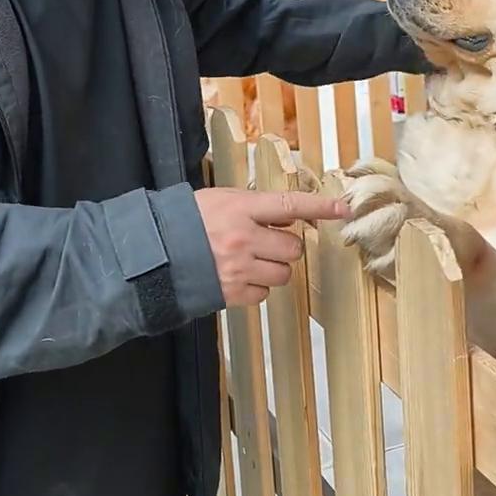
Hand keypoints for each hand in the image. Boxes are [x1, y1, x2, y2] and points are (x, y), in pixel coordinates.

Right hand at [195, 187, 348, 306]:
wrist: (153, 256)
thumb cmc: (183, 222)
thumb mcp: (218, 200)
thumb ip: (252, 207)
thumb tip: (286, 215)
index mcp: (240, 209)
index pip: (290, 205)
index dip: (320, 207)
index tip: (343, 208)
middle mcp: (243, 238)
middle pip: (292, 248)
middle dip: (285, 247)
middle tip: (266, 243)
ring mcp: (239, 269)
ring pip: (283, 274)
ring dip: (274, 269)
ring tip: (251, 261)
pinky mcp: (232, 293)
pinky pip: (264, 294)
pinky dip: (257, 287)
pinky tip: (238, 277)